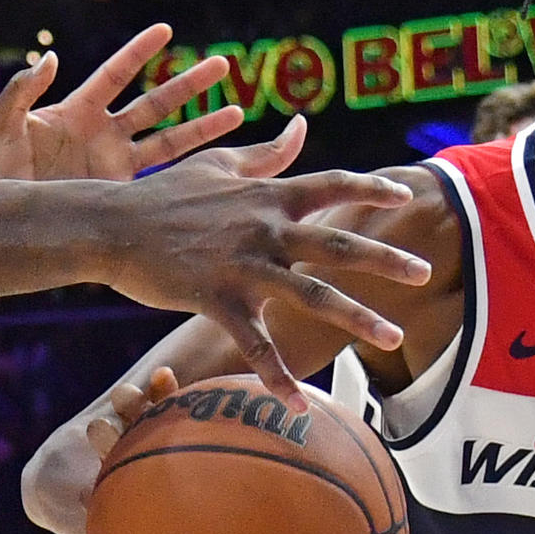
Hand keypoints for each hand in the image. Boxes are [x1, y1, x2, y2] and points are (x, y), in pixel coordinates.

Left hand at [0, 27, 243, 182]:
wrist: (0, 221)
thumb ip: (20, 92)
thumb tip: (50, 58)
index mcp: (77, 112)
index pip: (116, 75)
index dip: (139, 52)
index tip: (166, 30)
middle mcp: (103, 135)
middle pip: (155, 103)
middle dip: (189, 84)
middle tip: (223, 64)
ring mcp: (114, 166)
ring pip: (169, 140)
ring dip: (202, 126)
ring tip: (237, 111)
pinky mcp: (120, 195)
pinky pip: (160, 181)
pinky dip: (187, 174)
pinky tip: (217, 166)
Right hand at [97, 117, 426, 395]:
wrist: (110, 226)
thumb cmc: (162, 195)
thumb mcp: (218, 163)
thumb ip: (267, 155)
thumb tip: (303, 127)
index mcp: (268, 196)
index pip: (332, 185)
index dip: (371, 188)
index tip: (407, 194)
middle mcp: (264, 228)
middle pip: (337, 244)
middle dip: (385, 260)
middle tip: (424, 274)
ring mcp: (242, 265)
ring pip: (310, 295)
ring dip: (357, 318)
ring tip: (393, 340)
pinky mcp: (215, 299)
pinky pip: (254, 343)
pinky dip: (277, 376)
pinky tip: (299, 405)